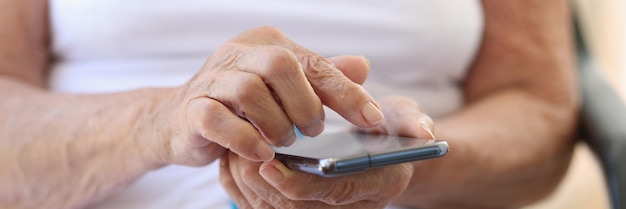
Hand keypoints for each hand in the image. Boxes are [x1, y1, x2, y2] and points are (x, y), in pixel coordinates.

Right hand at [150, 26, 383, 165]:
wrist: (179, 120)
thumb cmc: (241, 105)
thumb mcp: (285, 88)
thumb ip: (321, 77)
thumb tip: (363, 66)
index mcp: (267, 44)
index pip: (313, 62)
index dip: (347, 92)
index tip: (373, 119)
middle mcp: (238, 54)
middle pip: (280, 65)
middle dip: (305, 104)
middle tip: (312, 129)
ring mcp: (212, 80)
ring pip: (250, 91)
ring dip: (276, 124)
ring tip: (283, 141)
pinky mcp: (192, 109)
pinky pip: (218, 120)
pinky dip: (245, 140)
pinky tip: (261, 153)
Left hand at [220, 96, 433, 208]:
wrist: (383, 151)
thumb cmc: (390, 130)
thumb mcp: (405, 118)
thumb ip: (410, 120)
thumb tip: (422, 131)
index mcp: (378, 185)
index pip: (333, 194)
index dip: (300, 184)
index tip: (269, 165)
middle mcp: (350, 207)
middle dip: (261, 185)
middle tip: (239, 153)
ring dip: (247, 185)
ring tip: (232, 153)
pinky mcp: (302, 208)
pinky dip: (243, 188)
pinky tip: (234, 161)